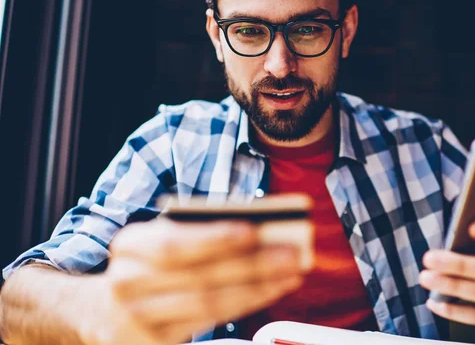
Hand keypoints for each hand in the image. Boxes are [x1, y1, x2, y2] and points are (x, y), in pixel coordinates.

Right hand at [80, 219, 307, 344]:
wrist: (100, 312)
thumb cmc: (148, 265)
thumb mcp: (160, 240)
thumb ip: (199, 232)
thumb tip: (257, 230)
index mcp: (130, 245)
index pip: (174, 244)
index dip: (214, 239)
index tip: (255, 230)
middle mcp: (128, 284)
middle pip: (200, 278)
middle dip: (252, 266)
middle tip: (293, 254)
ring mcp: (138, 321)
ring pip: (209, 305)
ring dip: (257, 289)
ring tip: (291, 273)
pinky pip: (209, 325)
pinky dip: (246, 305)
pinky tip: (271, 290)